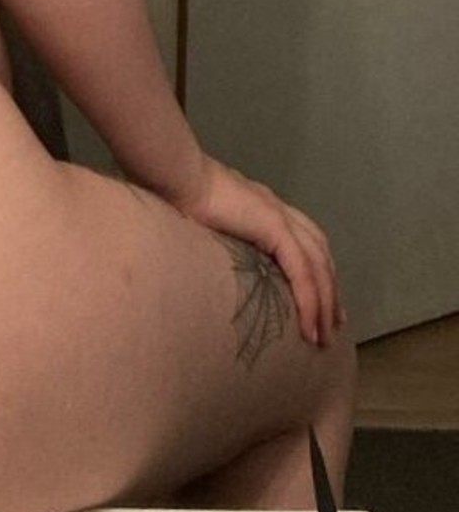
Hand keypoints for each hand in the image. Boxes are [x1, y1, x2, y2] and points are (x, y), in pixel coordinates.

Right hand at [172, 155, 346, 349]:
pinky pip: (302, 271)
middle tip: (333, 323)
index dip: (315, 267)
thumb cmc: (181, 195)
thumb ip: (221, 234)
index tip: (319, 297)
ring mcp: (279, 215)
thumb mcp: (208, 220)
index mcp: (263, 205)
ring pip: (317, 264)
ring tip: (324, 335)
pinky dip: (310, 300)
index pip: (303, 237)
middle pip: (319, 252)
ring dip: (325, 302)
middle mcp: (278, 208)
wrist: (179, 176)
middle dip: (329, 289)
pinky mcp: (274, 226)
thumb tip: (212, 258)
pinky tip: (310, 326)